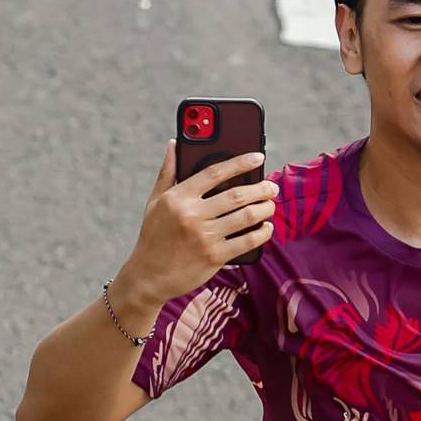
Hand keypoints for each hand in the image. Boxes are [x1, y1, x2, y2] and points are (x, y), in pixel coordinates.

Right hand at [113, 146, 277, 326]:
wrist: (149, 276)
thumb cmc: (153, 235)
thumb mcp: (155, 202)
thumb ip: (168, 172)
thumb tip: (174, 144)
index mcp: (178, 197)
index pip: (214, 172)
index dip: (240, 162)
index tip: (257, 157)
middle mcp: (191, 215)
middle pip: (236, 195)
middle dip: (260, 189)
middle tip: (271, 186)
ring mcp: (204, 237)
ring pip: (245, 217)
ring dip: (264, 209)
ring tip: (270, 205)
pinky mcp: (214, 257)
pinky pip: (246, 241)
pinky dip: (262, 233)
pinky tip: (266, 228)